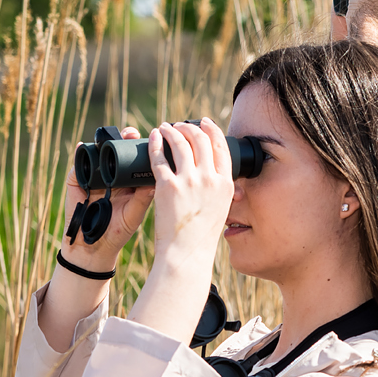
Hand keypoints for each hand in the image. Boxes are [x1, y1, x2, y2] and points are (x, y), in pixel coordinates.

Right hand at [39, 138, 152, 350]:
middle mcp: (113, 174)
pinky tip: (84, 145)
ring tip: (112, 136)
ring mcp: (94, 175)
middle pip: (119, 149)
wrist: (93, 245)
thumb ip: (144, 197)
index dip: (144, 148)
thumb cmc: (118, 230)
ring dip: (105, 141)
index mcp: (130, 180)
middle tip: (131, 133)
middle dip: (125, 138)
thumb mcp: (134, 213)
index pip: (138, 158)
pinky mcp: (77, 179)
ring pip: (99, 152)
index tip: (152, 139)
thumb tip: (158, 178)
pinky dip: (82, 152)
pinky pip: (79, 162)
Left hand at [128, 119, 235, 343]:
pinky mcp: (167, 186)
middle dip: (189, 127)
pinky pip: (159, 157)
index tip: (204, 122)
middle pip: (201, 140)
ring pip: (180, 143)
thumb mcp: (220, 210)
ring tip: (164, 128)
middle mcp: (209, 179)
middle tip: (180, 125)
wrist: (186, 254)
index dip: (212, 130)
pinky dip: (155, 143)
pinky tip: (152, 138)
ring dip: (171, 131)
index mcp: (225, 184)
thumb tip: (214, 176)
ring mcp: (189, 182)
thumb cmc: (200, 237)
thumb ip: (218, 190)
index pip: (221, 147)